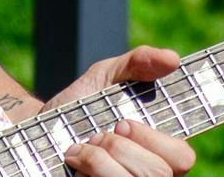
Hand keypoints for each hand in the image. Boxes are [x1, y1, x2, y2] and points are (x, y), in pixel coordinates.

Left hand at [49, 46, 197, 176]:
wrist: (41, 129)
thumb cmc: (82, 103)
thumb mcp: (107, 74)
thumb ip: (138, 62)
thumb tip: (173, 59)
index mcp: (160, 147)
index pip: (183, 157)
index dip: (155, 141)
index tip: (123, 122)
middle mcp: (148, 174)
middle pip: (157, 173)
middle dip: (120, 148)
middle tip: (98, 134)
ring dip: (99, 161)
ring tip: (81, 148)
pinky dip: (85, 174)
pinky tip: (74, 166)